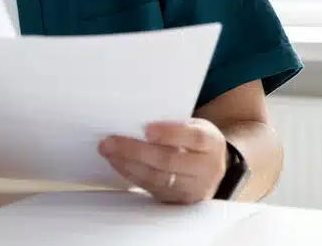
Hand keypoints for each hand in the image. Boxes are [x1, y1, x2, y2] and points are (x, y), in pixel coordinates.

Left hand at [98, 119, 227, 203]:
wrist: (213, 168)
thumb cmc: (195, 140)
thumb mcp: (194, 126)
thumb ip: (174, 124)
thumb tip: (136, 120)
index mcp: (212, 143)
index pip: (194, 138)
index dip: (170, 133)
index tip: (147, 129)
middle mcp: (208, 169)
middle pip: (170, 160)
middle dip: (136, 151)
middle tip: (110, 141)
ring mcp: (194, 189)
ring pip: (158, 178)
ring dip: (128, 164)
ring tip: (108, 152)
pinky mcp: (179, 201)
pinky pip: (152, 188)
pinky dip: (132, 175)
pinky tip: (118, 163)